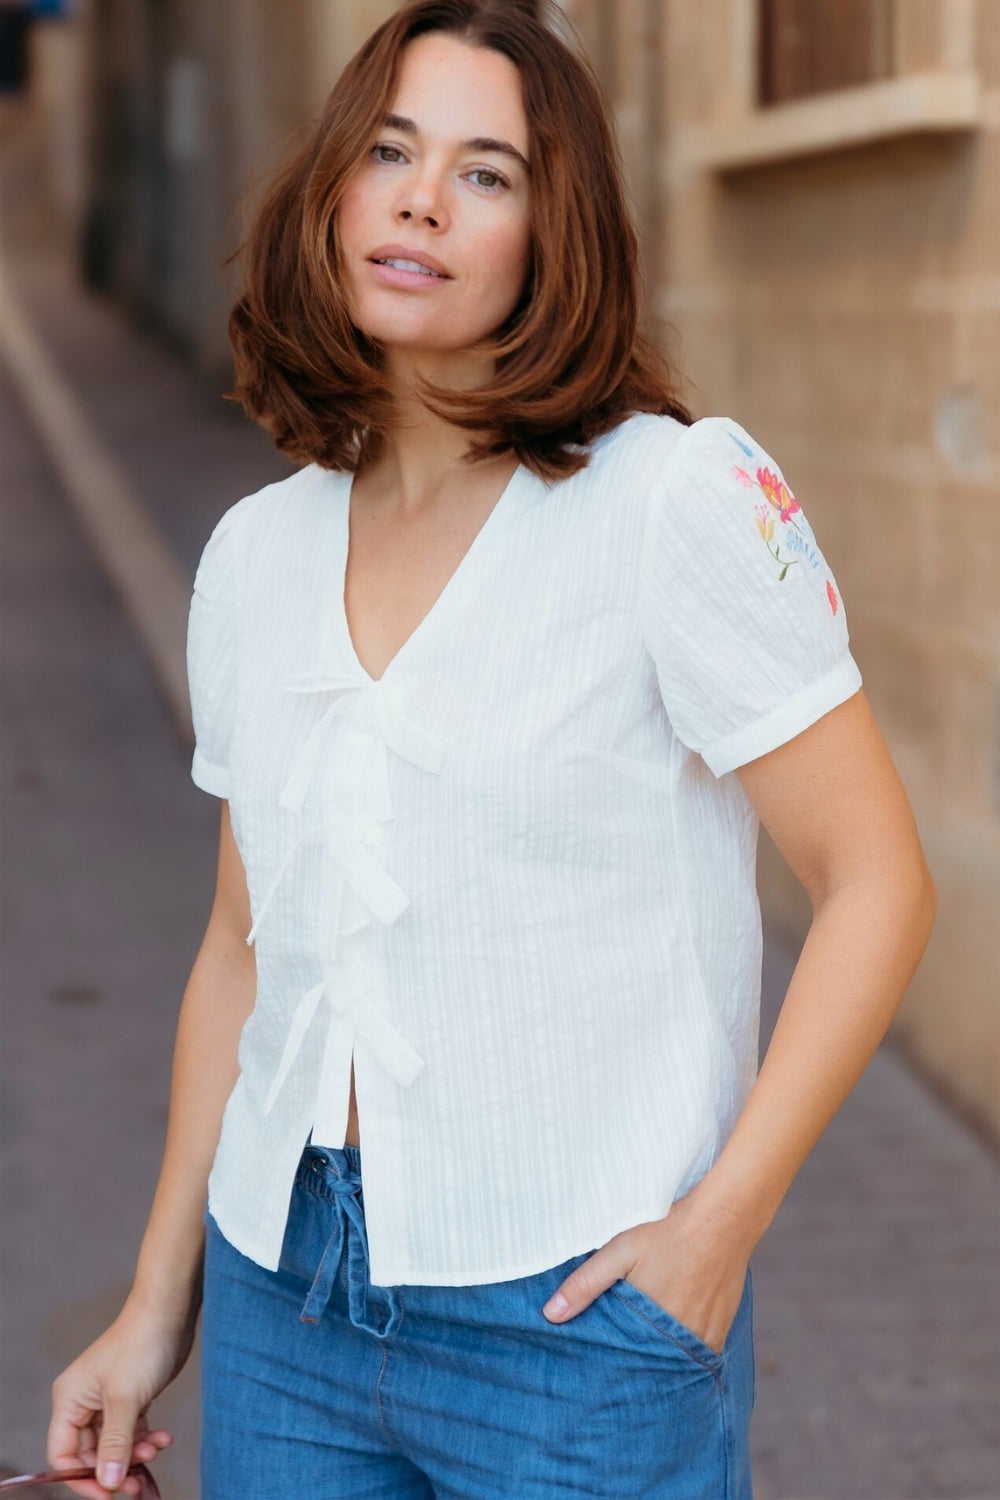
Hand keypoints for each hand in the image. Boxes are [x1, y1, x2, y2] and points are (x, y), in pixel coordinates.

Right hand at [48, 1298, 194, 1496]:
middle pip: (90, 1454)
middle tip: (140, 1484)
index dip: (82, 1479)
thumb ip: (115, 1444)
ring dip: (135, 1454)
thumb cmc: (140, 1346)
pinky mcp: (130, 1398)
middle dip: (116, 1468)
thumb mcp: (125, 1400)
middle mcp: (83, 1402)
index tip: (110, 1493)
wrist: (169, 1312)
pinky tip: (164, 1439)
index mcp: (69, 1400)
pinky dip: (146, 1439)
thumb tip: (108, 1483)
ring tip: (157, 1449)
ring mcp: (107, 1400)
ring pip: (114, 1444)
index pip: (64, 1455)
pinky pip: (132, 1431)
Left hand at [540, 1186, 750, 1355]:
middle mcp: (683, 1339)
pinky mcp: (723, 1326)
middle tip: (622, 1353)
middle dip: (637, 1362)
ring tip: (646, 1343)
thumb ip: (585, 1283)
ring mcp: (707, 1334)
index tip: (598, 1367)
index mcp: (653, 1325)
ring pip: (678, 1358)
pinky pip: (701, 1348)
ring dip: (662, 1353)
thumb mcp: (620, 1251)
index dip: (612, 1363)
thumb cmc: (668, 1230)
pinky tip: (674, 1328)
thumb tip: (551, 1315)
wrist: (724, 1216)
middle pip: (653, 1363)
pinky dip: (686, 1344)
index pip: (626, 1362)